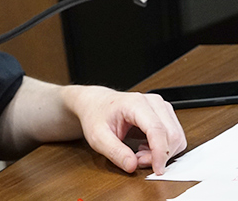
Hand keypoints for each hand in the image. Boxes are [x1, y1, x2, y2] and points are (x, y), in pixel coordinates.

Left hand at [68, 86, 186, 174]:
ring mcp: (161, 107)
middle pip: (172, 135)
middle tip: (137, 161)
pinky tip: (145, 148)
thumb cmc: (96, 115)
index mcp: (135, 103)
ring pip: (177, 138)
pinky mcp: (165, 114)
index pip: (157, 129)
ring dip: (162, 153)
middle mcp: (153, 102)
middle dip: (159, 155)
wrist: (95, 103)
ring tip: (139, 154)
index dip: (160, 153)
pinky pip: (174, 137)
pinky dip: (163, 149)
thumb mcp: (97, 136)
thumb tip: (132, 166)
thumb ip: (114, 152)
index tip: (157, 171)